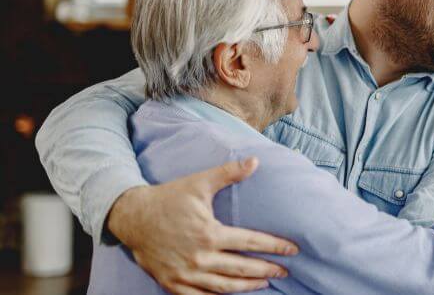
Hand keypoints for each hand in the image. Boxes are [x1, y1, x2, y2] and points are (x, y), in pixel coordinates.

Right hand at [107, 157, 298, 293]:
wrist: (132, 217)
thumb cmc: (169, 198)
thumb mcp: (199, 182)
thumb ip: (229, 173)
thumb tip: (255, 161)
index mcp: (209, 233)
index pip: (251, 242)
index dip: (274, 246)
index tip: (292, 249)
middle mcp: (199, 257)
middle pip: (241, 268)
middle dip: (266, 270)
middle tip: (285, 271)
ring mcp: (185, 273)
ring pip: (224, 287)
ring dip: (247, 286)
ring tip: (264, 284)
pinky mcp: (172, 283)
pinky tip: (232, 294)